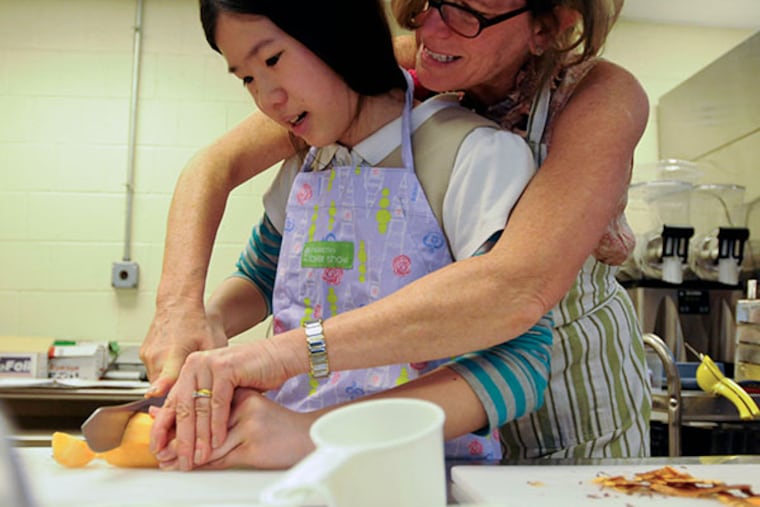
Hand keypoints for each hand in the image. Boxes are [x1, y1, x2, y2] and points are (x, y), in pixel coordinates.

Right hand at [140, 305, 226, 395]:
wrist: (178, 303)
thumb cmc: (197, 322)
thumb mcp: (212, 345)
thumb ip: (211, 368)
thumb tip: (220, 389)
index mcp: (174, 353)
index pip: (165, 377)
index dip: (162, 391)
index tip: (156, 398)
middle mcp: (156, 355)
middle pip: (163, 388)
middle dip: (177, 397)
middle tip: (193, 401)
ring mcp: (147, 355)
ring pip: (157, 383)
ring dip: (170, 386)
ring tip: (186, 379)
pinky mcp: (143, 354)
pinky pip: (153, 373)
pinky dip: (164, 376)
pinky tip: (176, 368)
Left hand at [149, 337, 299, 470]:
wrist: (278, 356)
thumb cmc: (253, 372)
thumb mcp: (220, 388)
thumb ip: (200, 402)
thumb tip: (177, 429)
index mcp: (190, 368)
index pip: (172, 403)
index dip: (163, 429)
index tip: (159, 450)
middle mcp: (195, 364)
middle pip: (183, 407)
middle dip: (183, 439)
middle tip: (181, 459)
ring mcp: (209, 364)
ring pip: (200, 408)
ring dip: (200, 437)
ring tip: (199, 456)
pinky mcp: (225, 368)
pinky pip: (218, 403)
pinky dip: (218, 425)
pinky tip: (217, 441)